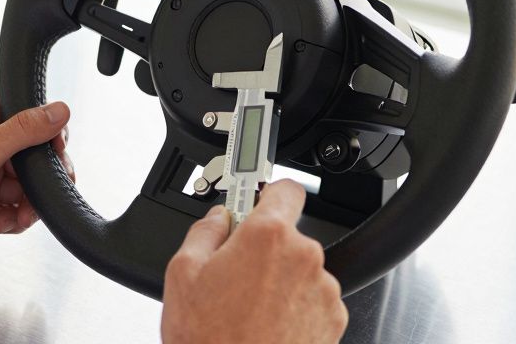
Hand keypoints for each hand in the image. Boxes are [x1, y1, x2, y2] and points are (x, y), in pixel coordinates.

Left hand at [0, 93, 73, 281]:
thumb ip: (24, 131)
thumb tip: (59, 110)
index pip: (27, 112)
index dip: (46, 131)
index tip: (55, 151)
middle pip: (33, 153)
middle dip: (40, 178)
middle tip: (40, 192)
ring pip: (27, 184)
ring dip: (28, 204)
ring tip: (16, 215)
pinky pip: (14, 206)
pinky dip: (14, 218)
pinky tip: (1, 223)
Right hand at [161, 180, 348, 343]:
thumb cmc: (209, 340)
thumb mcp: (182, 275)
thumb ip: (204, 232)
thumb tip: (216, 219)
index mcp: (269, 237)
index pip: (285, 188)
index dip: (268, 192)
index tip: (258, 200)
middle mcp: (305, 258)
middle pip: (288, 235)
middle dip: (264, 249)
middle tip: (235, 276)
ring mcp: (323, 292)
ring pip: (300, 270)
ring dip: (281, 281)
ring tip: (249, 310)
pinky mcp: (332, 322)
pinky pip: (313, 301)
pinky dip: (295, 308)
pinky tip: (266, 326)